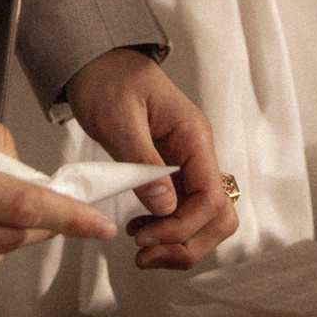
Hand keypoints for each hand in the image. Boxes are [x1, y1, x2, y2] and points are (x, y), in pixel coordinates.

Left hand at [62, 47, 238, 270]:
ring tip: (142, 250)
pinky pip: (184, 210)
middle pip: (219, 215)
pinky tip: (141, 231)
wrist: (97, 62)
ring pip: (206, 219)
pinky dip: (169, 230)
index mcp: (193, 136)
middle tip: (146, 254)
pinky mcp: (171, 172)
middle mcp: (198, 152)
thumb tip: (165, 207)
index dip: (183, 226)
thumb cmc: (108, 80)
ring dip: (180, 242)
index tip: (146, 236)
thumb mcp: (119, 118)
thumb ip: (142, 162)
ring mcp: (187, 164)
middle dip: (187, 242)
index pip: (210, 196)